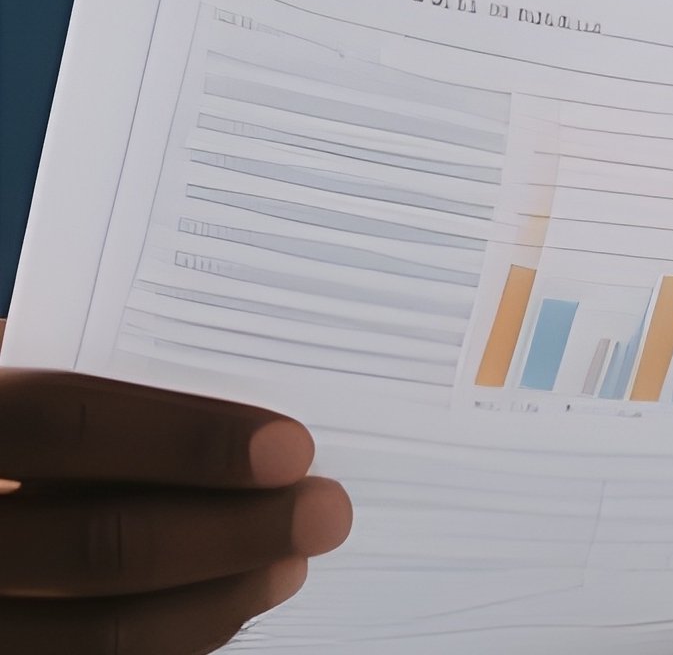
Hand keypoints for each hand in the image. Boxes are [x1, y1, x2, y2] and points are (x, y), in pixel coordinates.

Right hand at [0, 326, 351, 652]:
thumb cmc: (26, 406)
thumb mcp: (42, 361)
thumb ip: (110, 367)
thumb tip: (245, 369)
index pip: (65, 425)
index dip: (181, 440)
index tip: (291, 447)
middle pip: (94, 546)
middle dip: (232, 533)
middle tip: (326, 511)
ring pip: (96, 632)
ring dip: (217, 600)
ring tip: (294, 561)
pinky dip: (176, 640)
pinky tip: (233, 602)